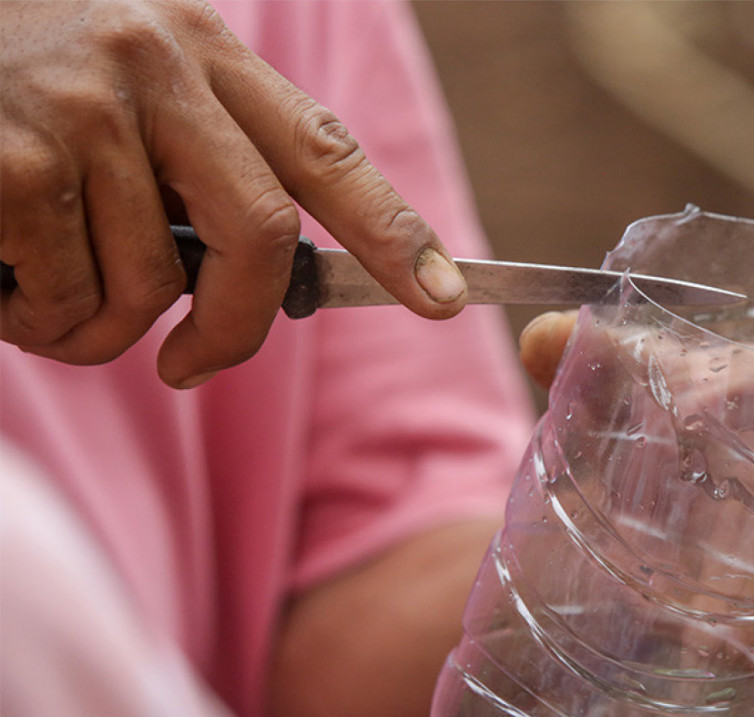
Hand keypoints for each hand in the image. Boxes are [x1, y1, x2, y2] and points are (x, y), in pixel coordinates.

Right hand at [0, 0, 466, 388]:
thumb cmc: (25, 74)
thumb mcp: (136, 79)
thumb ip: (212, 158)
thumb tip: (271, 283)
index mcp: (204, 49)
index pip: (325, 151)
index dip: (392, 232)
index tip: (444, 298)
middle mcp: (156, 66)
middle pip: (262, 237)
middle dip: (236, 327)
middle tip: (192, 364)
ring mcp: (82, 110)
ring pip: (151, 288)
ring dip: (103, 330)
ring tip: (49, 295)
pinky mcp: (10, 164)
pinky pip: (67, 300)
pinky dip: (40, 324)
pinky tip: (6, 285)